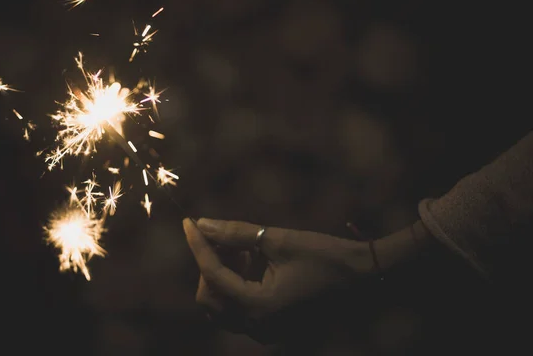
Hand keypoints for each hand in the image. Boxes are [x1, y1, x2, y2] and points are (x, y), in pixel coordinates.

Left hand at [183, 218, 371, 342]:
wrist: (366, 278)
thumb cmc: (327, 256)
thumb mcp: (279, 240)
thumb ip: (235, 234)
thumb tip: (202, 224)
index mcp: (261, 307)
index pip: (214, 276)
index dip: (199, 246)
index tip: (189, 222)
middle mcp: (260, 326)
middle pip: (210, 299)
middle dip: (210, 265)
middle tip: (226, 239)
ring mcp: (268, 332)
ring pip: (223, 308)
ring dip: (223, 277)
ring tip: (243, 250)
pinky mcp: (275, 328)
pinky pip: (241, 311)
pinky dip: (237, 288)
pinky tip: (253, 264)